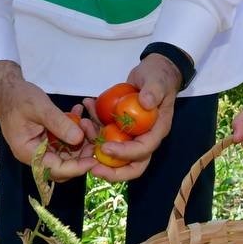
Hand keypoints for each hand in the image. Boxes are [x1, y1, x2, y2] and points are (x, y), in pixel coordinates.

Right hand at [0, 61, 95, 181]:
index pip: (55, 169)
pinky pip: (62, 141)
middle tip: (94, 139)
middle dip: (80, 155)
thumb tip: (78, 138)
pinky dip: (72, 130)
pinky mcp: (45, 139)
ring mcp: (40, 148)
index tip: (94, 160)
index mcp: (28, 152)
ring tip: (87, 122)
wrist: (7, 88)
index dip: (76, 167)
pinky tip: (78, 114)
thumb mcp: (40, 108)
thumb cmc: (18, 97)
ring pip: (65, 154)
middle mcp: (34, 155)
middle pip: (62, 166)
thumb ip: (58, 123)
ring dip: (79, 141)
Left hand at [84, 53, 180, 181]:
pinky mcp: (119, 127)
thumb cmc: (158, 77)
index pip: (143, 150)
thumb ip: (153, 91)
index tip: (106, 148)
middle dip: (112, 171)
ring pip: (114, 151)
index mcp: (156, 131)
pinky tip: (86, 107)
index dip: (125, 153)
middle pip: (131, 164)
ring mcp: (130, 134)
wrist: (153, 72)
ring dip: (96, 143)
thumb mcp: (157, 80)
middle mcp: (143, 137)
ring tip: (83, 124)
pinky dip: (93, 124)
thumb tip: (146, 103)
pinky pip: (105, 132)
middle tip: (92, 169)